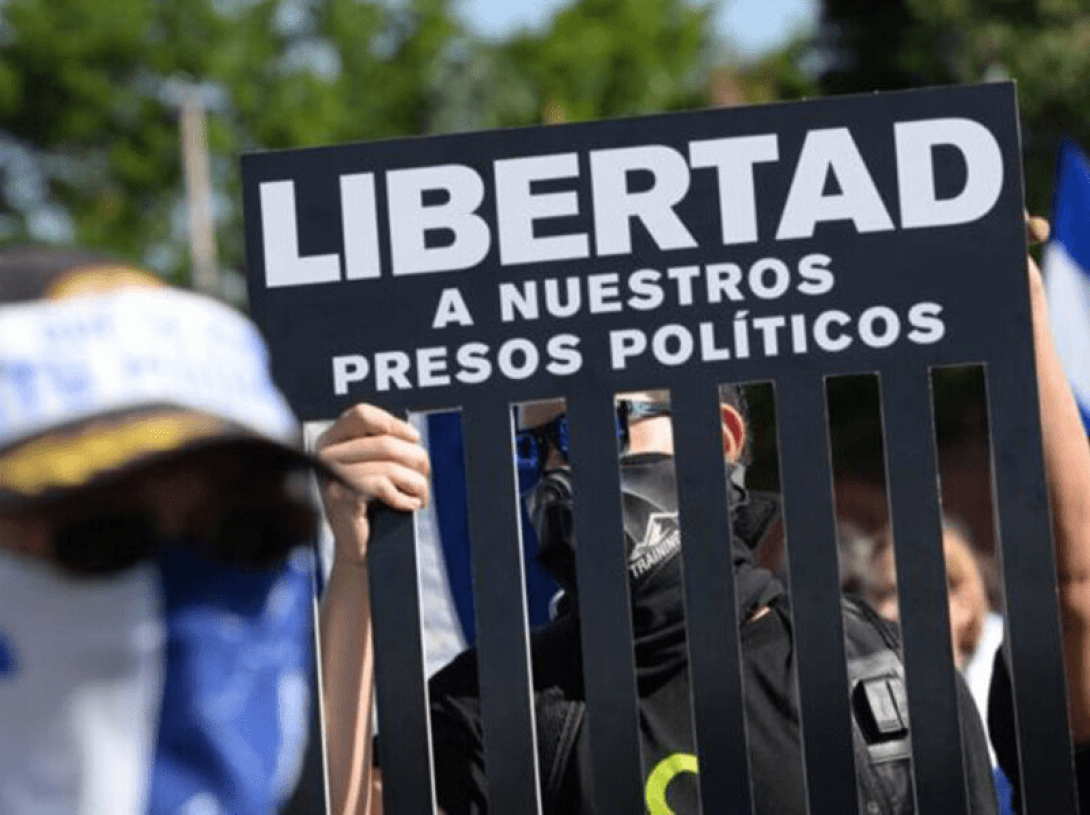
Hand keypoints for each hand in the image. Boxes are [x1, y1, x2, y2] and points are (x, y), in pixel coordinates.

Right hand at [316, 403, 430, 565]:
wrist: (358, 545)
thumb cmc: (370, 503)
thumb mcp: (373, 466)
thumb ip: (382, 445)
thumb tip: (413, 436)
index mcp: (330, 440)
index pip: (361, 414)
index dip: (393, 423)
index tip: (415, 439)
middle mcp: (324, 454)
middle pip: (383, 442)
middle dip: (415, 459)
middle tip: (426, 476)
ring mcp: (330, 476)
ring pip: (390, 466)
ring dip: (416, 483)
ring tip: (422, 495)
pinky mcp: (341, 498)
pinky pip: (384, 486)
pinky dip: (405, 497)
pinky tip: (410, 505)